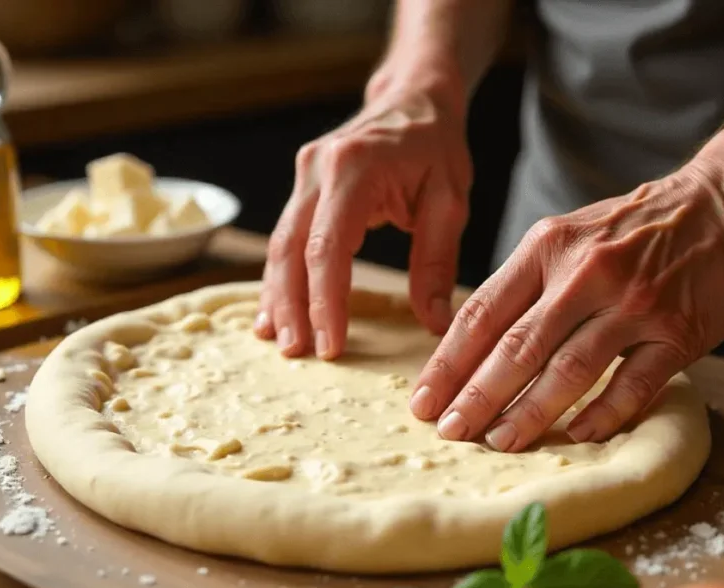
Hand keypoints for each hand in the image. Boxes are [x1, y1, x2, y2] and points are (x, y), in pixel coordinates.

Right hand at [254, 84, 471, 358]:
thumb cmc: (435, 147)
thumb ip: (436, 261)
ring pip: (279, 245)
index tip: (330, 345)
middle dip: (292, 306)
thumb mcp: (450, 200)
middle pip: (292, 249)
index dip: (325, 301)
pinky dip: (279, 277)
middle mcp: (318, 169)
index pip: (329, 247)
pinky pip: (284, 237)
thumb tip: (434, 323)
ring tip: (280, 341)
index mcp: (355, 169)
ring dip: (277, 296)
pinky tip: (274, 312)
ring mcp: (303, 175)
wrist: (414, 98)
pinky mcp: (301, 186)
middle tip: (296, 353)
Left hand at [411, 161, 723, 450]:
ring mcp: (634, 302)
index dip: (449, 362)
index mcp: (547, 248)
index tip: (424, 402)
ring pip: (569, 368)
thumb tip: (471, 346)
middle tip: (450, 432)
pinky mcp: (678, 330)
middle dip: (478, 396)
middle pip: (517, 346)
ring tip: (499, 442)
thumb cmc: (631, 230)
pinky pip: (634, 383)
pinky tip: (576, 434)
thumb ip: (525, 283)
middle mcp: (585, 273)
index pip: (482, 313)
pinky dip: (604, 413)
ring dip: (531, 411)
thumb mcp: (568, 235)